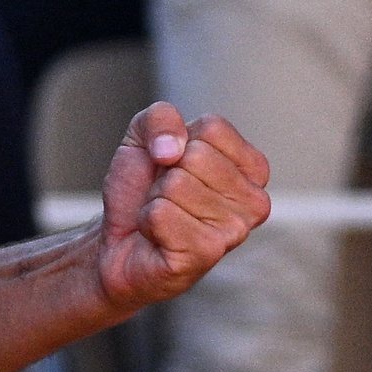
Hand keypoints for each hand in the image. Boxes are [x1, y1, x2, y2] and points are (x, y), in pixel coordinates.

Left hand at [93, 104, 270, 312]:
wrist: (117, 240)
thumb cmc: (142, 189)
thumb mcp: (144, 135)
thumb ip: (161, 117)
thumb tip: (172, 148)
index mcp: (252, 168)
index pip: (213, 128)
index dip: (178, 140)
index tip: (174, 165)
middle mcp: (254, 201)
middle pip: (196, 156)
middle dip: (166, 172)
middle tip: (166, 195)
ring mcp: (235, 231)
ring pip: (177, 185)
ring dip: (156, 198)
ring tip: (164, 216)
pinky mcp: (207, 253)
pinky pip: (161, 213)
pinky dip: (148, 220)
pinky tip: (158, 235)